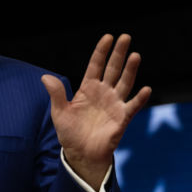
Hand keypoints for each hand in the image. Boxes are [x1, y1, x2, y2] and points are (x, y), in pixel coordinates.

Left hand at [41, 34, 150, 190]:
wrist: (80, 154)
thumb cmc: (70, 133)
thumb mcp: (59, 112)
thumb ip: (56, 94)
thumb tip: (44, 77)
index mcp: (88, 89)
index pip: (95, 66)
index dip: (101, 52)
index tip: (108, 37)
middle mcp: (103, 93)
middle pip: (113, 69)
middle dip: (118, 54)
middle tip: (125, 37)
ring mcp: (114, 104)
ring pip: (125, 83)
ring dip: (130, 70)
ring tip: (135, 56)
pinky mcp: (122, 118)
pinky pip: (133, 106)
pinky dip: (140, 98)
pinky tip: (146, 89)